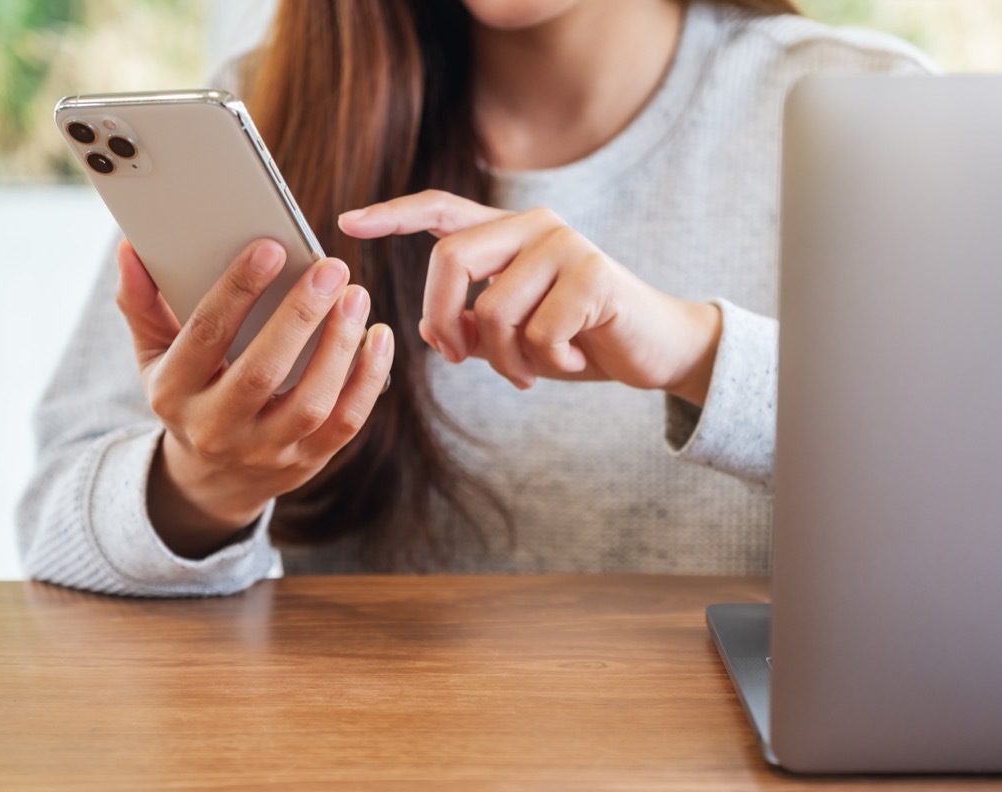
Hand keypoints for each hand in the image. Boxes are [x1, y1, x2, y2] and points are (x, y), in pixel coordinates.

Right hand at [115, 238, 393, 557]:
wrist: (213, 480)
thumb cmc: (188, 396)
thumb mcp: (155, 357)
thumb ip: (143, 304)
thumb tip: (131, 249)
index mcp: (175, 393)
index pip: (206, 335)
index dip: (238, 289)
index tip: (271, 247)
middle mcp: (218, 428)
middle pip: (262, 371)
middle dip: (300, 316)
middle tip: (331, 268)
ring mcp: (266, 451)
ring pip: (311, 402)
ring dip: (340, 346)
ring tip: (357, 296)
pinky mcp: (307, 461)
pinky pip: (345, 422)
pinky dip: (367, 379)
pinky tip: (379, 337)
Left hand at [338, 190, 719, 403]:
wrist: (655, 349)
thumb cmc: (580, 338)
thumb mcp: (517, 334)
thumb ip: (473, 324)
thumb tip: (434, 333)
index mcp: (509, 233)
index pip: (441, 210)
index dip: (393, 216)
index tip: (346, 223)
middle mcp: (534, 225)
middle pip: (450, 260)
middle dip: (443, 320)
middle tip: (460, 360)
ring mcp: (565, 245)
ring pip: (492, 310)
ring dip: (505, 360)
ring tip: (532, 372)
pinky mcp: (594, 275)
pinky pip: (539, 334)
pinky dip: (548, 365)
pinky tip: (574, 360)